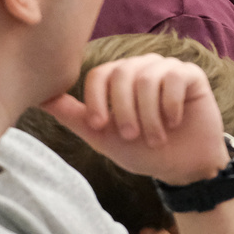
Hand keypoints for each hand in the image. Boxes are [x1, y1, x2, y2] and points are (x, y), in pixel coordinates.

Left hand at [41, 54, 230, 185]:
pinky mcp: (191, 74)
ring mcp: (167, 68)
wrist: (182, 167)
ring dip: (149, 116)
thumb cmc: (141, 150)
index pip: (99, 74)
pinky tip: (174, 122)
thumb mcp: (102, 136)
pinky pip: (174, 79)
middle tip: (132, 136)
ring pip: (147, 79)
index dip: (97, 101)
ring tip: (155, 137)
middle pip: (122, 74)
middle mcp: (142, 67)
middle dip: (124, 111)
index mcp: (119, 78)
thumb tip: (41, 98)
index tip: (101, 127)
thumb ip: (75, 116)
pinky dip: (170, 107)